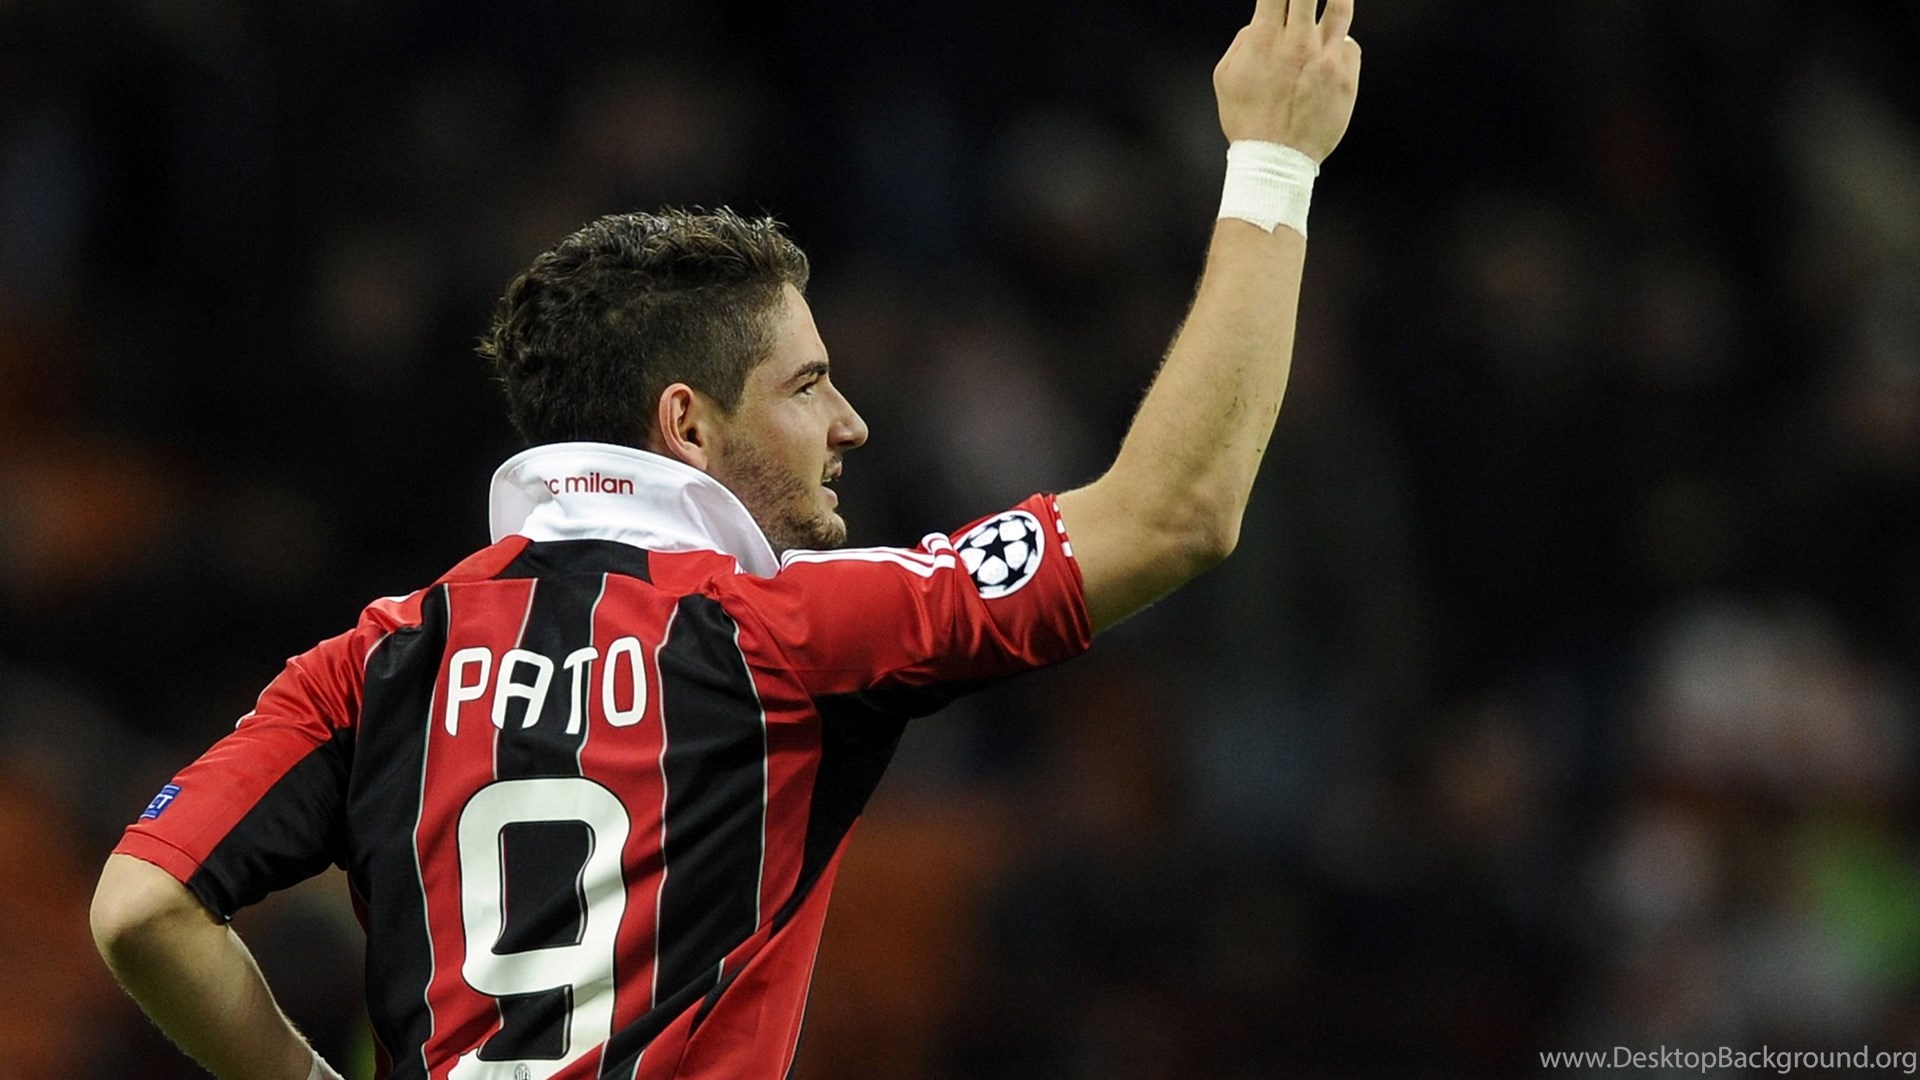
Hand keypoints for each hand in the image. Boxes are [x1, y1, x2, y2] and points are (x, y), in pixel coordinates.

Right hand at [1213, 0, 1361, 162]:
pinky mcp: (1347, 77)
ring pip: (1340, 7)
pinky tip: (1329, 56)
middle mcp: (1300, 42)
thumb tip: (1261, 22)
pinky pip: (1349, 45)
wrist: (1276, 160)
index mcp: (1266, 39)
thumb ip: (1244, 41)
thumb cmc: (1246, 119)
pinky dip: (1339, 43)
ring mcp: (1328, 58)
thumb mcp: (1225, 77)